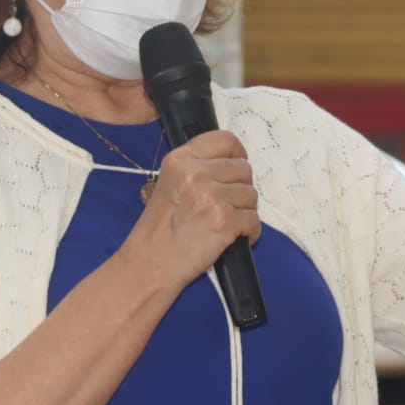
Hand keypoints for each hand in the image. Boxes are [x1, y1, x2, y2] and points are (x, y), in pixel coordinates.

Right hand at [116, 130, 260, 294]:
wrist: (150, 264)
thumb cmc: (160, 230)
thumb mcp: (169, 183)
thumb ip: (197, 167)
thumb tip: (231, 160)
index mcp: (181, 160)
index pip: (225, 140)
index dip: (237, 154)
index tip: (236, 167)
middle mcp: (196, 173)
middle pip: (243, 169)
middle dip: (240, 189)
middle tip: (225, 206)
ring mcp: (212, 196)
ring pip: (251, 195)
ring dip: (244, 211)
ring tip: (224, 223)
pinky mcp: (225, 221)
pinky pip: (254, 220)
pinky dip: (249, 232)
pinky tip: (232, 237)